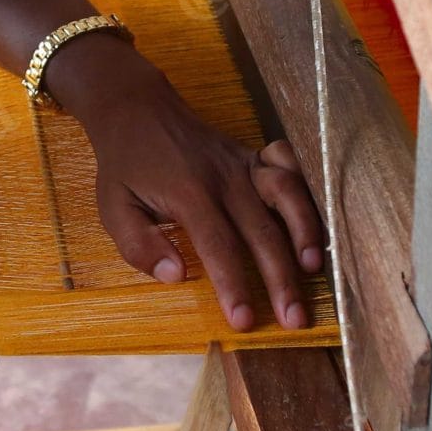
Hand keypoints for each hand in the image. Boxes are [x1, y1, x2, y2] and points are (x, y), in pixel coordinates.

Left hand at [50, 35, 325, 331]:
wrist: (137, 108)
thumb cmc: (125, 166)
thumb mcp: (114, 208)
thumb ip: (141, 246)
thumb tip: (177, 276)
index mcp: (189, 194)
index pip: (219, 248)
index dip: (235, 287)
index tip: (245, 321)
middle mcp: (224, 178)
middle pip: (262, 233)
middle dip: (281, 280)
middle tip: (295, 320)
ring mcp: (244, 163)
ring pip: (287, 197)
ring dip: (306, 232)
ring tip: (314, 269)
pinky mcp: (255, 155)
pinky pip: (290, 168)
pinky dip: (309, 188)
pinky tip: (317, 217)